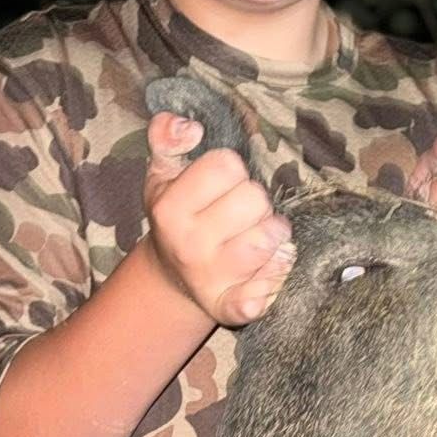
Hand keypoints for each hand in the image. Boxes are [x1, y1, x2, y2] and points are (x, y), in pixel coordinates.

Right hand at [143, 111, 295, 325]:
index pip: (227, 166)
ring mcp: (211, 280)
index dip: (233, 170)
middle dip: (257, 201)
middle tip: (246, 212)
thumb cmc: (177, 216)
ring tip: (260, 236)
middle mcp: (189, 246)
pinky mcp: (230, 309)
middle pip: (256, 199)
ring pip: (270, 240)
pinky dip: (272, 282)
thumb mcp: (162, 175)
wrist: (171, 280)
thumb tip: (190, 128)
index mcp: (171, 209)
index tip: (225, 184)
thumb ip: (166, 138)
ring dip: (274, 235)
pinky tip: (263, 274)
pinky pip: (265, 293)